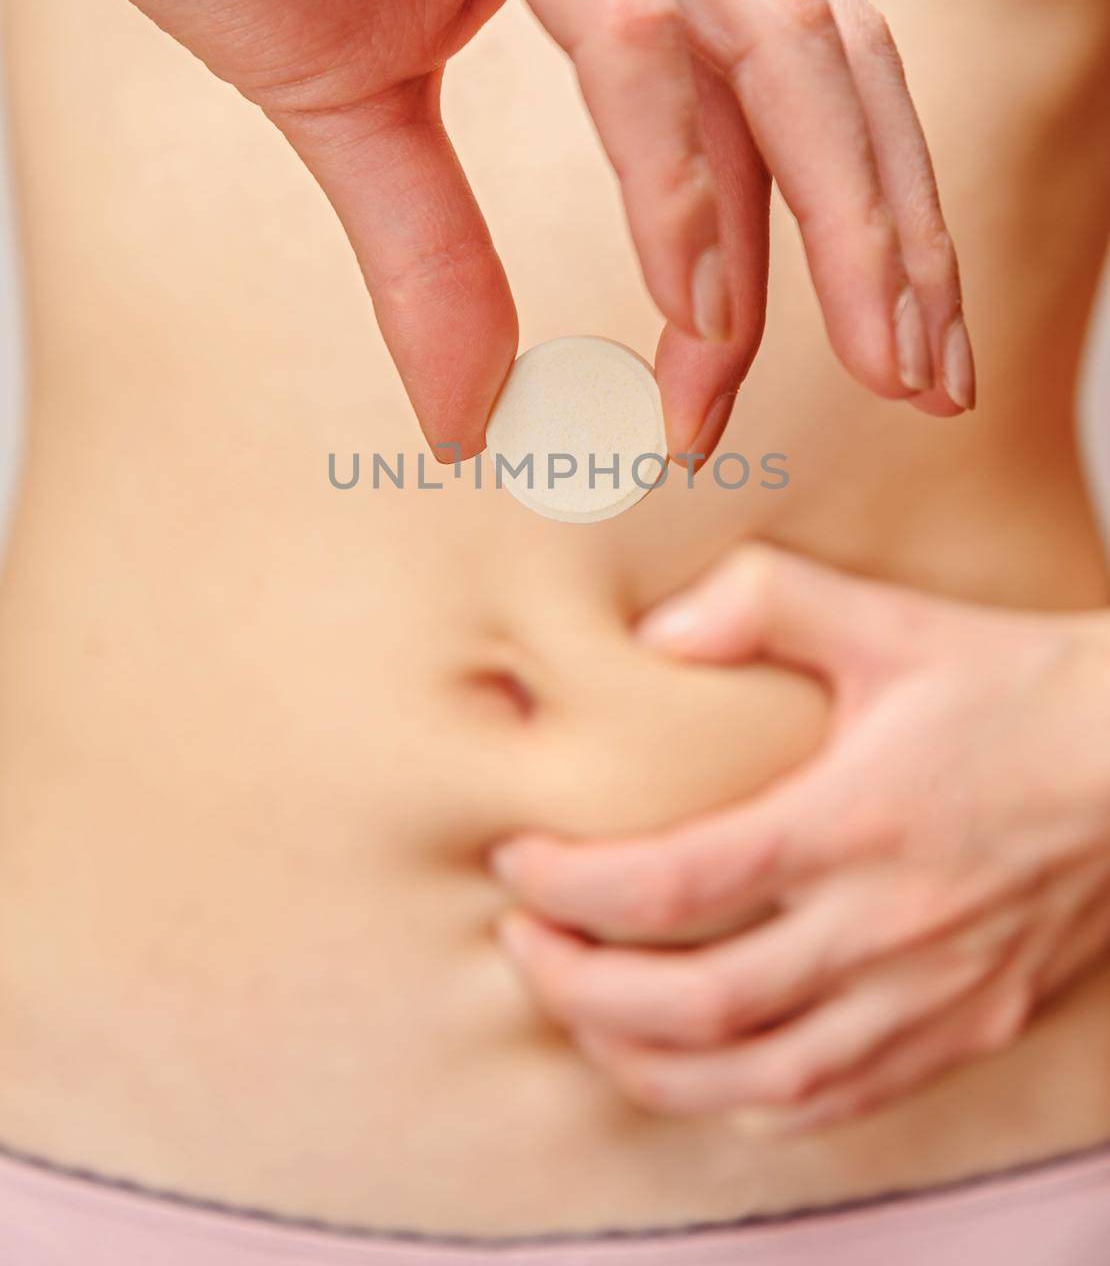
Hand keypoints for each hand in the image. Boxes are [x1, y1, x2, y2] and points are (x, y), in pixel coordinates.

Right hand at [1, 0, 971, 459]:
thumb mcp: (352, 119)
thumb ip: (437, 255)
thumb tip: (479, 418)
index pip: (807, 69)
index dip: (873, 217)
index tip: (884, 363)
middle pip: (831, 56)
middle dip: (896, 236)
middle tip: (928, 388)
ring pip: (761, 38)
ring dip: (811, 227)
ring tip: (804, 382)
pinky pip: (624, 24)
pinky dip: (676, 173)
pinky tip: (697, 301)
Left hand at [491, 546, 1109, 1131]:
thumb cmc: (1012, 686)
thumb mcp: (887, 619)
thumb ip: (763, 602)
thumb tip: (654, 634)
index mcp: (854, 822)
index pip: (677, 884)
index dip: (575, 885)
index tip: (518, 861)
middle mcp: (887, 926)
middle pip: (698, 1005)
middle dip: (580, 988)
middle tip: (521, 944)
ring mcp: (931, 993)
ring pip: (759, 1079)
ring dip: (647, 1064)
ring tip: (582, 1017)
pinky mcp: (968, 1025)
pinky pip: (840, 1099)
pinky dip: (748, 1099)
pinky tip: (700, 1070)